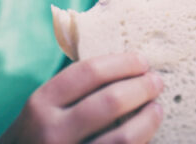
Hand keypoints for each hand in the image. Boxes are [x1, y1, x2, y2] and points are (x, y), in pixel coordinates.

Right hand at [0, 52, 163, 143]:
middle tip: (156, 81)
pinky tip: (146, 133)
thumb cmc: (37, 133)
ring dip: (147, 120)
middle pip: (109, 102)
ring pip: (122, 138)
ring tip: (157, 108)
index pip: (88, 73)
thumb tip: (121, 63)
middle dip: (140, 88)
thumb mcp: (42, 107)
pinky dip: (140, 141)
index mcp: (41, 103)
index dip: (121, 63)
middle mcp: (52, 131)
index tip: (142, 60)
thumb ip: (71, 89)